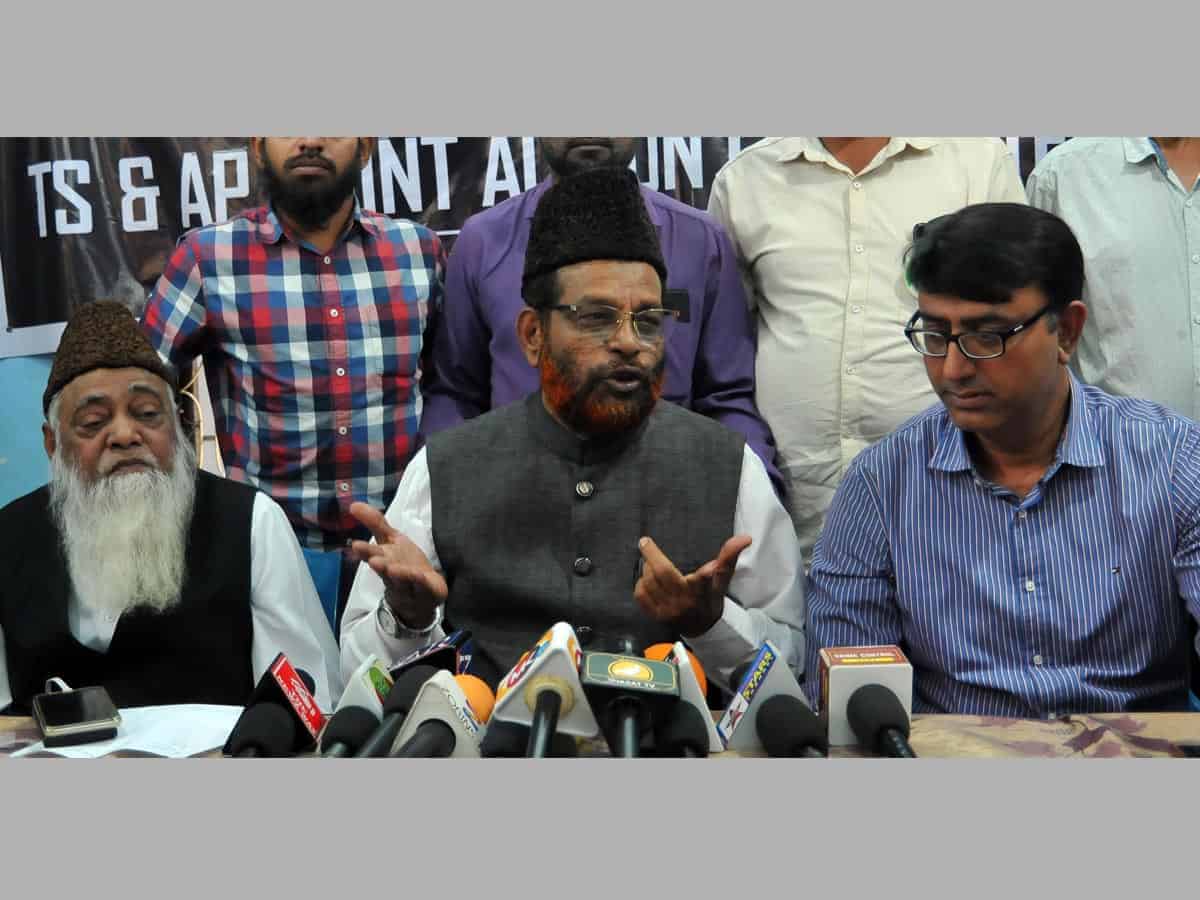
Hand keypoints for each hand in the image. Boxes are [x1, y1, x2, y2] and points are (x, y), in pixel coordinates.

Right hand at [348, 501, 446, 628]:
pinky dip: (421, 583)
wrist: (419, 595)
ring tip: (393, 569)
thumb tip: (353, 504)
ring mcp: (410, 586)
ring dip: (399, 575)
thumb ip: (375, 523)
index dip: (365, 551)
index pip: (372, 555)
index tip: (355, 545)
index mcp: (385, 560)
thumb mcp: (391, 539)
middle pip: (386, 571)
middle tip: (374, 560)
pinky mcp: (427, 593)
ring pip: (403, 582)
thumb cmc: (403, 563)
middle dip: (380, 566)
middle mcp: (393, 576)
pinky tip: (420, 575)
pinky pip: (424, 589)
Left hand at [633, 534, 751, 636]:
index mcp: (703, 591)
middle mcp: (685, 601)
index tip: (707, 568)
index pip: (705, 580)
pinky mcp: (656, 616)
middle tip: (645, 543)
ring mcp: (669, 610)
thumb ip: (729, 556)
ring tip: (649, 561)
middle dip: (652, 555)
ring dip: (646, 569)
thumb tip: (745, 538)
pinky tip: (646, 578)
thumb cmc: (711, 598)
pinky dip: (641, 584)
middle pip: (664, 574)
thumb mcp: (722, 579)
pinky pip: (641, 596)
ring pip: (649, 582)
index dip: (708, 574)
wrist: (702, 628)